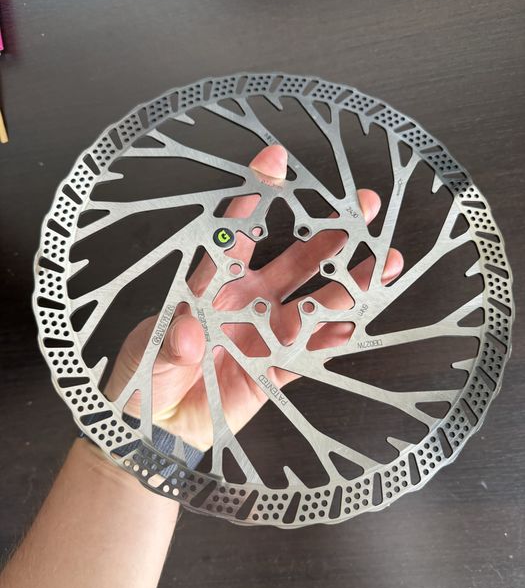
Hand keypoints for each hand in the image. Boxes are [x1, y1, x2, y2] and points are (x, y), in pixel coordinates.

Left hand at [105, 146, 402, 449]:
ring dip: (347, 287)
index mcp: (212, 285)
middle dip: (329, 235)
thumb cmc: (144, 378)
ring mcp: (263, 335)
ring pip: (313, 304)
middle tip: (362, 207)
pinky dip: (328, 342)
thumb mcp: (148, 354)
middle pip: (294, 261)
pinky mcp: (272, 370)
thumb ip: (170, 342)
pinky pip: (306, 354)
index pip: (236, 234)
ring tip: (383, 264)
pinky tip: (351, 327)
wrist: (156, 427)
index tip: (275, 160)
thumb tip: (189, 329)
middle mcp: (246, 303)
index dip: (256, 196)